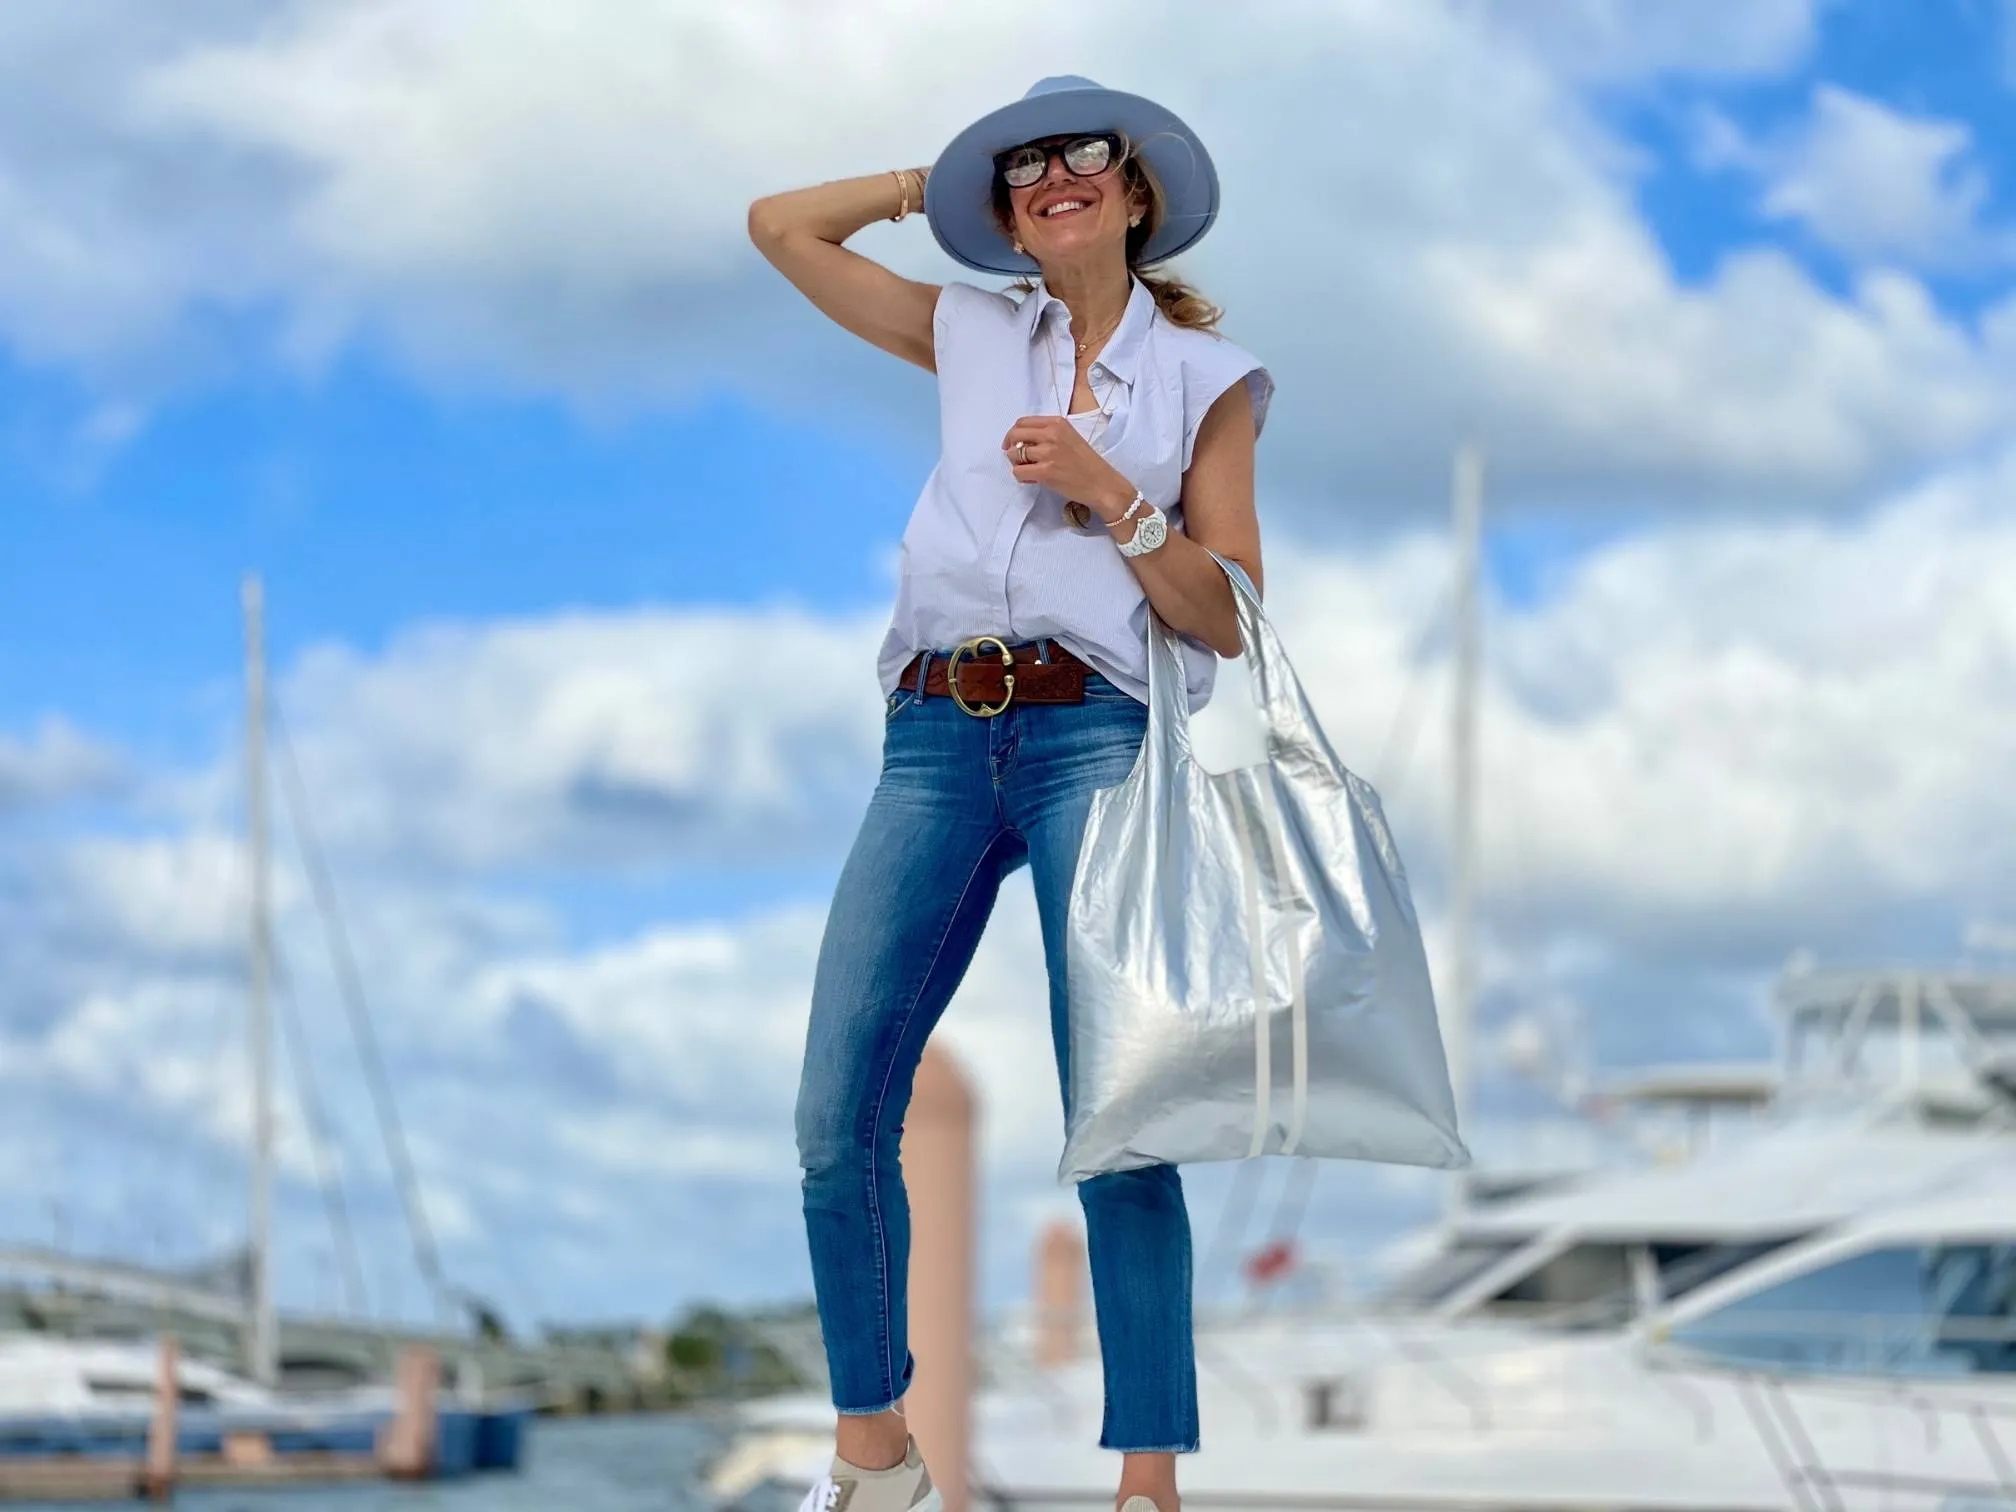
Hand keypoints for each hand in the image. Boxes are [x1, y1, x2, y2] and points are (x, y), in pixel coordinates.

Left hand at [1002, 416, 1134, 522]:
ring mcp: (1048, 453)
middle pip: (1015, 435)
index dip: (1014, 433)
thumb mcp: (1070, 438)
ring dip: (1016, 464)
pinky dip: (1021, 477)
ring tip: (1029, 470)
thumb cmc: (1088, 464)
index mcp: (1057, 423)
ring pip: (1013, 454)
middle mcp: (1051, 434)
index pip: (1023, 422)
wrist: (1103, 485)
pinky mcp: (1045, 472)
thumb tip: (1023, 442)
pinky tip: (1031, 479)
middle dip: (1009, 447)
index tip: (1013, 444)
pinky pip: (1018, 472)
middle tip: (1015, 458)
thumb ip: (1048, 435)